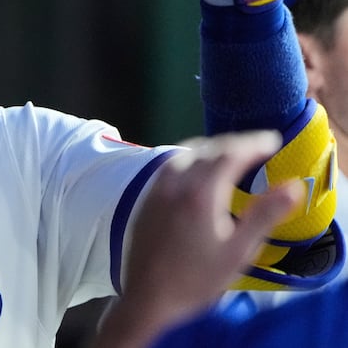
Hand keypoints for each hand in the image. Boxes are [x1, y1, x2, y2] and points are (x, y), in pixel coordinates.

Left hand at [117, 132, 301, 337]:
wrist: (147, 297)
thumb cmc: (195, 280)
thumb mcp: (238, 252)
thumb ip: (264, 216)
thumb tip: (292, 188)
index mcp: (200, 195)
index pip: (230, 154)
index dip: (253, 143)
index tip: (272, 141)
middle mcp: (174, 185)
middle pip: (208, 149)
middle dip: (236, 143)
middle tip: (259, 144)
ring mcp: (156, 190)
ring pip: (185, 153)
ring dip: (212, 146)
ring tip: (233, 152)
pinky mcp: (146, 198)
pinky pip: (170, 164)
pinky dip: (191, 156)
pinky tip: (198, 168)